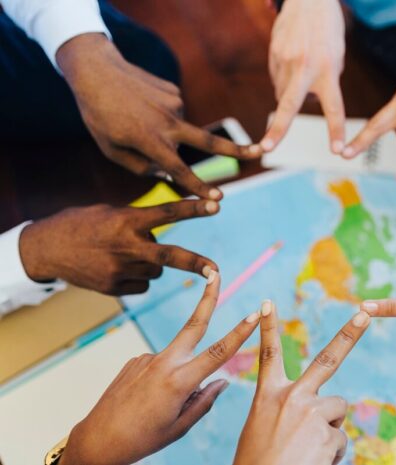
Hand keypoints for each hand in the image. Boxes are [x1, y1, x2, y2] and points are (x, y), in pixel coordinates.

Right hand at [20, 200, 219, 294]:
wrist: (46, 250)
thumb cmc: (82, 224)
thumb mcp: (109, 212)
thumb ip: (138, 221)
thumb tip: (162, 234)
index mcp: (126, 220)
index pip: (167, 212)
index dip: (194, 208)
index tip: (217, 204)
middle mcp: (126, 246)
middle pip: (170, 256)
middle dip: (196, 263)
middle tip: (216, 270)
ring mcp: (119, 269)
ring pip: (157, 270)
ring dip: (152, 262)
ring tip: (127, 253)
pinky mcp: (114, 288)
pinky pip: (143, 284)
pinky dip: (138, 277)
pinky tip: (118, 268)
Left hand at [56, 33, 260, 199]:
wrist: (96, 70)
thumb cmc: (99, 115)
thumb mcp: (111, 149)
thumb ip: (140, 167)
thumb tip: (165, 171)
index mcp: (150, 140)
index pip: (179, 170)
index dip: (199, 187)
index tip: (218, 199)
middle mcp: (168, 123)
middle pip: (209, 142)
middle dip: (236, 150)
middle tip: (261, 152)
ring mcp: (174, 104)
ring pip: (179, 130)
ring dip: (164, 131)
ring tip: (135, 117)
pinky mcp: (174, 92)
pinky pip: (173, 113)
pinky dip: (162, 116)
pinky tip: (142, 105)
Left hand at [60, 275, 260, 464]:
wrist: (97, 440)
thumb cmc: (142, 439)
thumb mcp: (180, 427)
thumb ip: (205, 401)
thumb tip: (223, 381)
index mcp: (179, 382)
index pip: (219, 352)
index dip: (240, 332)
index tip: (254, 314)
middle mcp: (164, 363)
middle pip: (194, 324)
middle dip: (208, 296)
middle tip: (215, 271)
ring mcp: (147, 359)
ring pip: (178, 357)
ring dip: (180, 373)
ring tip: (156, 407)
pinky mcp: (135, 360)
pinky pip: (160, 365)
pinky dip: (162, 379)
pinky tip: (146, 400)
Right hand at [234, 301, 370, 464]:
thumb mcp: (260, 429)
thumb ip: (287, 412)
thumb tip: (322, 413)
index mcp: (267, 396)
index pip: (268, 354)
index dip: (268, 327)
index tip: (267, 304)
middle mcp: (291, 397)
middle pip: (327, 359)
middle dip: (349, 334)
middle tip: (365, 315)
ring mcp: (312, 413)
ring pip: (337, 411)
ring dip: (329, 429)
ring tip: (308, 450)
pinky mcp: (328, 433)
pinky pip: (340, 440)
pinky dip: (331, 454)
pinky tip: (313, 463)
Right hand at [261, 0, 345, 152]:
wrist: (309, 0)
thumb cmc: (328, 32)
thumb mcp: (337, 58)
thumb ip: (325, 82)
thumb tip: (304, 102)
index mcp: (327, 70)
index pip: (334, 107)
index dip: (335, 130)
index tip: (337, 151)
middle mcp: (305, 68)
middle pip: (289, 105)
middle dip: (278, 129)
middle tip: (267, 148)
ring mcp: (285, 61)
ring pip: (283, 93)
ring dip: (290, 92)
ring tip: (302, 68)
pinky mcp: (273, 55)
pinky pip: (277, 79)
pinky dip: (284, 78)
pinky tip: (292, 61)